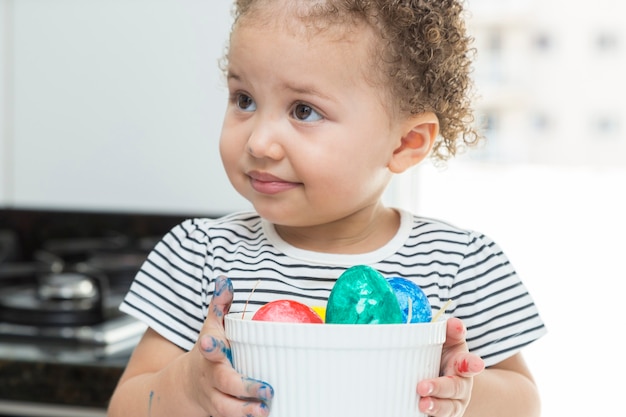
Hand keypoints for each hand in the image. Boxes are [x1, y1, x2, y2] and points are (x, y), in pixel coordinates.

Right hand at [186, 275, 273, 416]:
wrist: (185, 386)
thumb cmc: (209, 352)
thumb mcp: (211, 328)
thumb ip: (220, 305)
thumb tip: (225, 280)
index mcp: (209, 354)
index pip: (209, 349)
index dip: (211, 346)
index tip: (212, 343)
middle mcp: (211, 378)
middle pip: (225, 384)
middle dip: (244, 387)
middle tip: (268, 390)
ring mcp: (214, 399)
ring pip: (227, 409)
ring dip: (245, 412)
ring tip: (265, 411)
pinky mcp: (221, 413)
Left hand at [417, 317, 483, 416]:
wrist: (441, 377)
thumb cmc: (441, 354)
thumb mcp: (448, 340)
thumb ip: (451, 331)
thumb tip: (454, 323)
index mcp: (462, 364)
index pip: (470, 363)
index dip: (472, 364)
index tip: (475, 364)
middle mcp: (461, 386)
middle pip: (455, 388)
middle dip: (440, 387)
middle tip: (423, 386)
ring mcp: (453, 403)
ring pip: (449, 408)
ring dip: (436, 407)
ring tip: (422, 404)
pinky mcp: (442, 415)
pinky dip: (431, 416)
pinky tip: (419, 413)